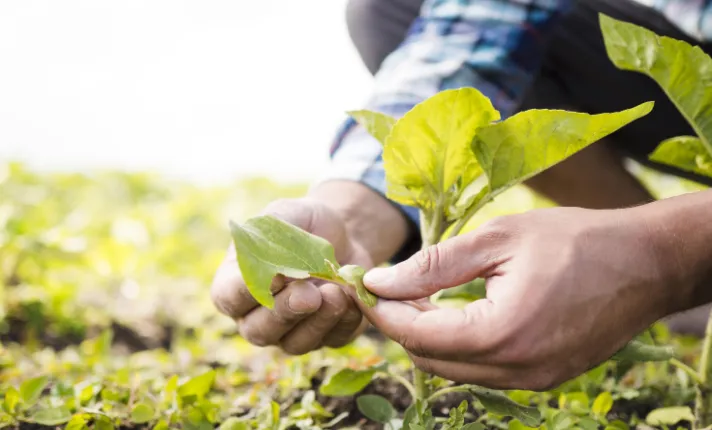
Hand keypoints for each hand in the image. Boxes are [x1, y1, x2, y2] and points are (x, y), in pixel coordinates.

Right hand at [210, 197, 372, 354]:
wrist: (345, 235)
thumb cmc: (305, 223)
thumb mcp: (287, 214)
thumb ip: (271, 235)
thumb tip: (270, 266)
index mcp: (236, 283)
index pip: (229, 298)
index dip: (247, 292)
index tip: (274, 276)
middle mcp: (257, 315)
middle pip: (259, 331)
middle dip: (285, 312)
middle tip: (309, 293)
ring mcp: (291, 331)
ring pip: (295, 343)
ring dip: (317, 321)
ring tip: (336, 292)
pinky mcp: (326, 336)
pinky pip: (332, 340)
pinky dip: (345, 321)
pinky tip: (352, 297)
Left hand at [359, 206, 681, 390]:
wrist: (646, 263)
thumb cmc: (575, 240)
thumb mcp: (497, 240)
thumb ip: (433, 265)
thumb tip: (379, 281)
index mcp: (501, 333)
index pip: (417, 335)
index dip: (383, 310)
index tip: (363, 284)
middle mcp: (516, 369)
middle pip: (429, 360)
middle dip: (400, 325)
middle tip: (386, 287)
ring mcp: (532, 381)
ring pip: (454, 370)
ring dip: (428, 337)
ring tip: (418, 296)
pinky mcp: (544, 378)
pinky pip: (483, 370)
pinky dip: (459, 346)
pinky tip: (456, 312)